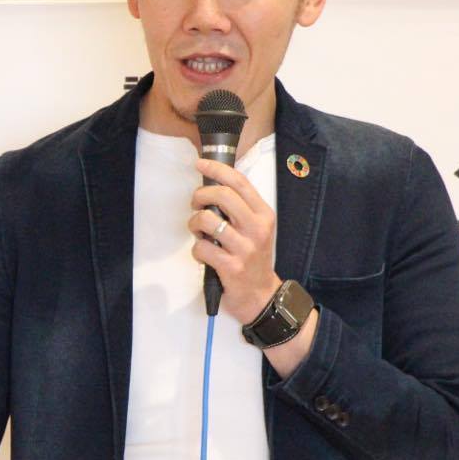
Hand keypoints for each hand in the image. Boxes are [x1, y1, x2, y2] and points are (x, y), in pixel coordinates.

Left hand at [188, 158, 316, 376]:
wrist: (261, 296)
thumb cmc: (252, 258)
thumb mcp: (254, 229)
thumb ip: (238, 209)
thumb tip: (211, 185)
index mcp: (263, 214)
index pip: (239, 182)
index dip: (216, 169)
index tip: (200, 164)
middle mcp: (257, 228)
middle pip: (223, 196)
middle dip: (200, 196)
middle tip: (195, 205)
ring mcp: (245, 248)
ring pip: (207, 220)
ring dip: (194, 224)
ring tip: (199, 234)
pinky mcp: (231, 267)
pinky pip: (202, 248)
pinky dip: (196, 249)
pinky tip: (204, 255)